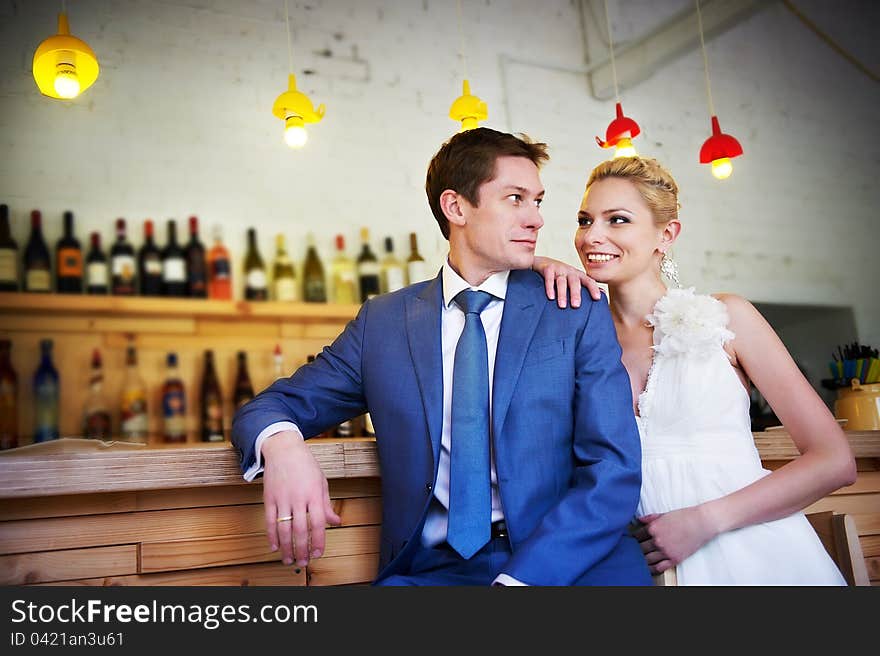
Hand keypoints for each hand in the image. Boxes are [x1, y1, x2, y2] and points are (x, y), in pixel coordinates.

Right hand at [261, 431, 341, 567]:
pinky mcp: (269, 498)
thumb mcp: (321, 481)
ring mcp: (282, 498)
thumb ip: (327, 504)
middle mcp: (298, 497)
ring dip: (286, 547)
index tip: (318, 553)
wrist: (283, 448)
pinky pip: (269, 521)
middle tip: (303, 562)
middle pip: (300, 530)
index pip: (318, 523)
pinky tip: (275, 546)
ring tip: (288, 559)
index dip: (318, 541)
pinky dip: (271, 536)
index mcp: (314, 493)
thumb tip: (336, 522)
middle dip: (301, 549)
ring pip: (283, 529)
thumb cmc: (306, 464)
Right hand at [532, 256, 601, 307]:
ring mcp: (559, 269)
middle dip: (576, 294)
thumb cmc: (562, 275)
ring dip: (562, 294)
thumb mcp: (574, 280)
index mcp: (578, 275)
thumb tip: (603, 295)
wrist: (543, 263)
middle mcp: (570, 271)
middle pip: (574, 282)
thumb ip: (586, 287)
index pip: (589, 281)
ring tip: (562, 306)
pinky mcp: (548, 269)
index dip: (593, 288)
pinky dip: (549, 288)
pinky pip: (549, 278)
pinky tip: (550, 297)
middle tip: (576, 306)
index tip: (597, 298)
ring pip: (561, 282)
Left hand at [633, 507, 716, 573]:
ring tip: (641, 558)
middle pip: (640, 548)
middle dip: (637, 549)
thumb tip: (639, 520)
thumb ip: (650, 518)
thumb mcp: (664, 514)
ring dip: (642, 559)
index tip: (633, 540)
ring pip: (647, 559)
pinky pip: (659, 567)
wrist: (701, 523)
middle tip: (635, 550)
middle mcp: (657, 540)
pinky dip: (652, 568)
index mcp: (653, 528)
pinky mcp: (674, 559)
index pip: (636, 536)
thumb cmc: (684, 516)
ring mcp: (665, 551)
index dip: (634, 538)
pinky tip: (650, 566)